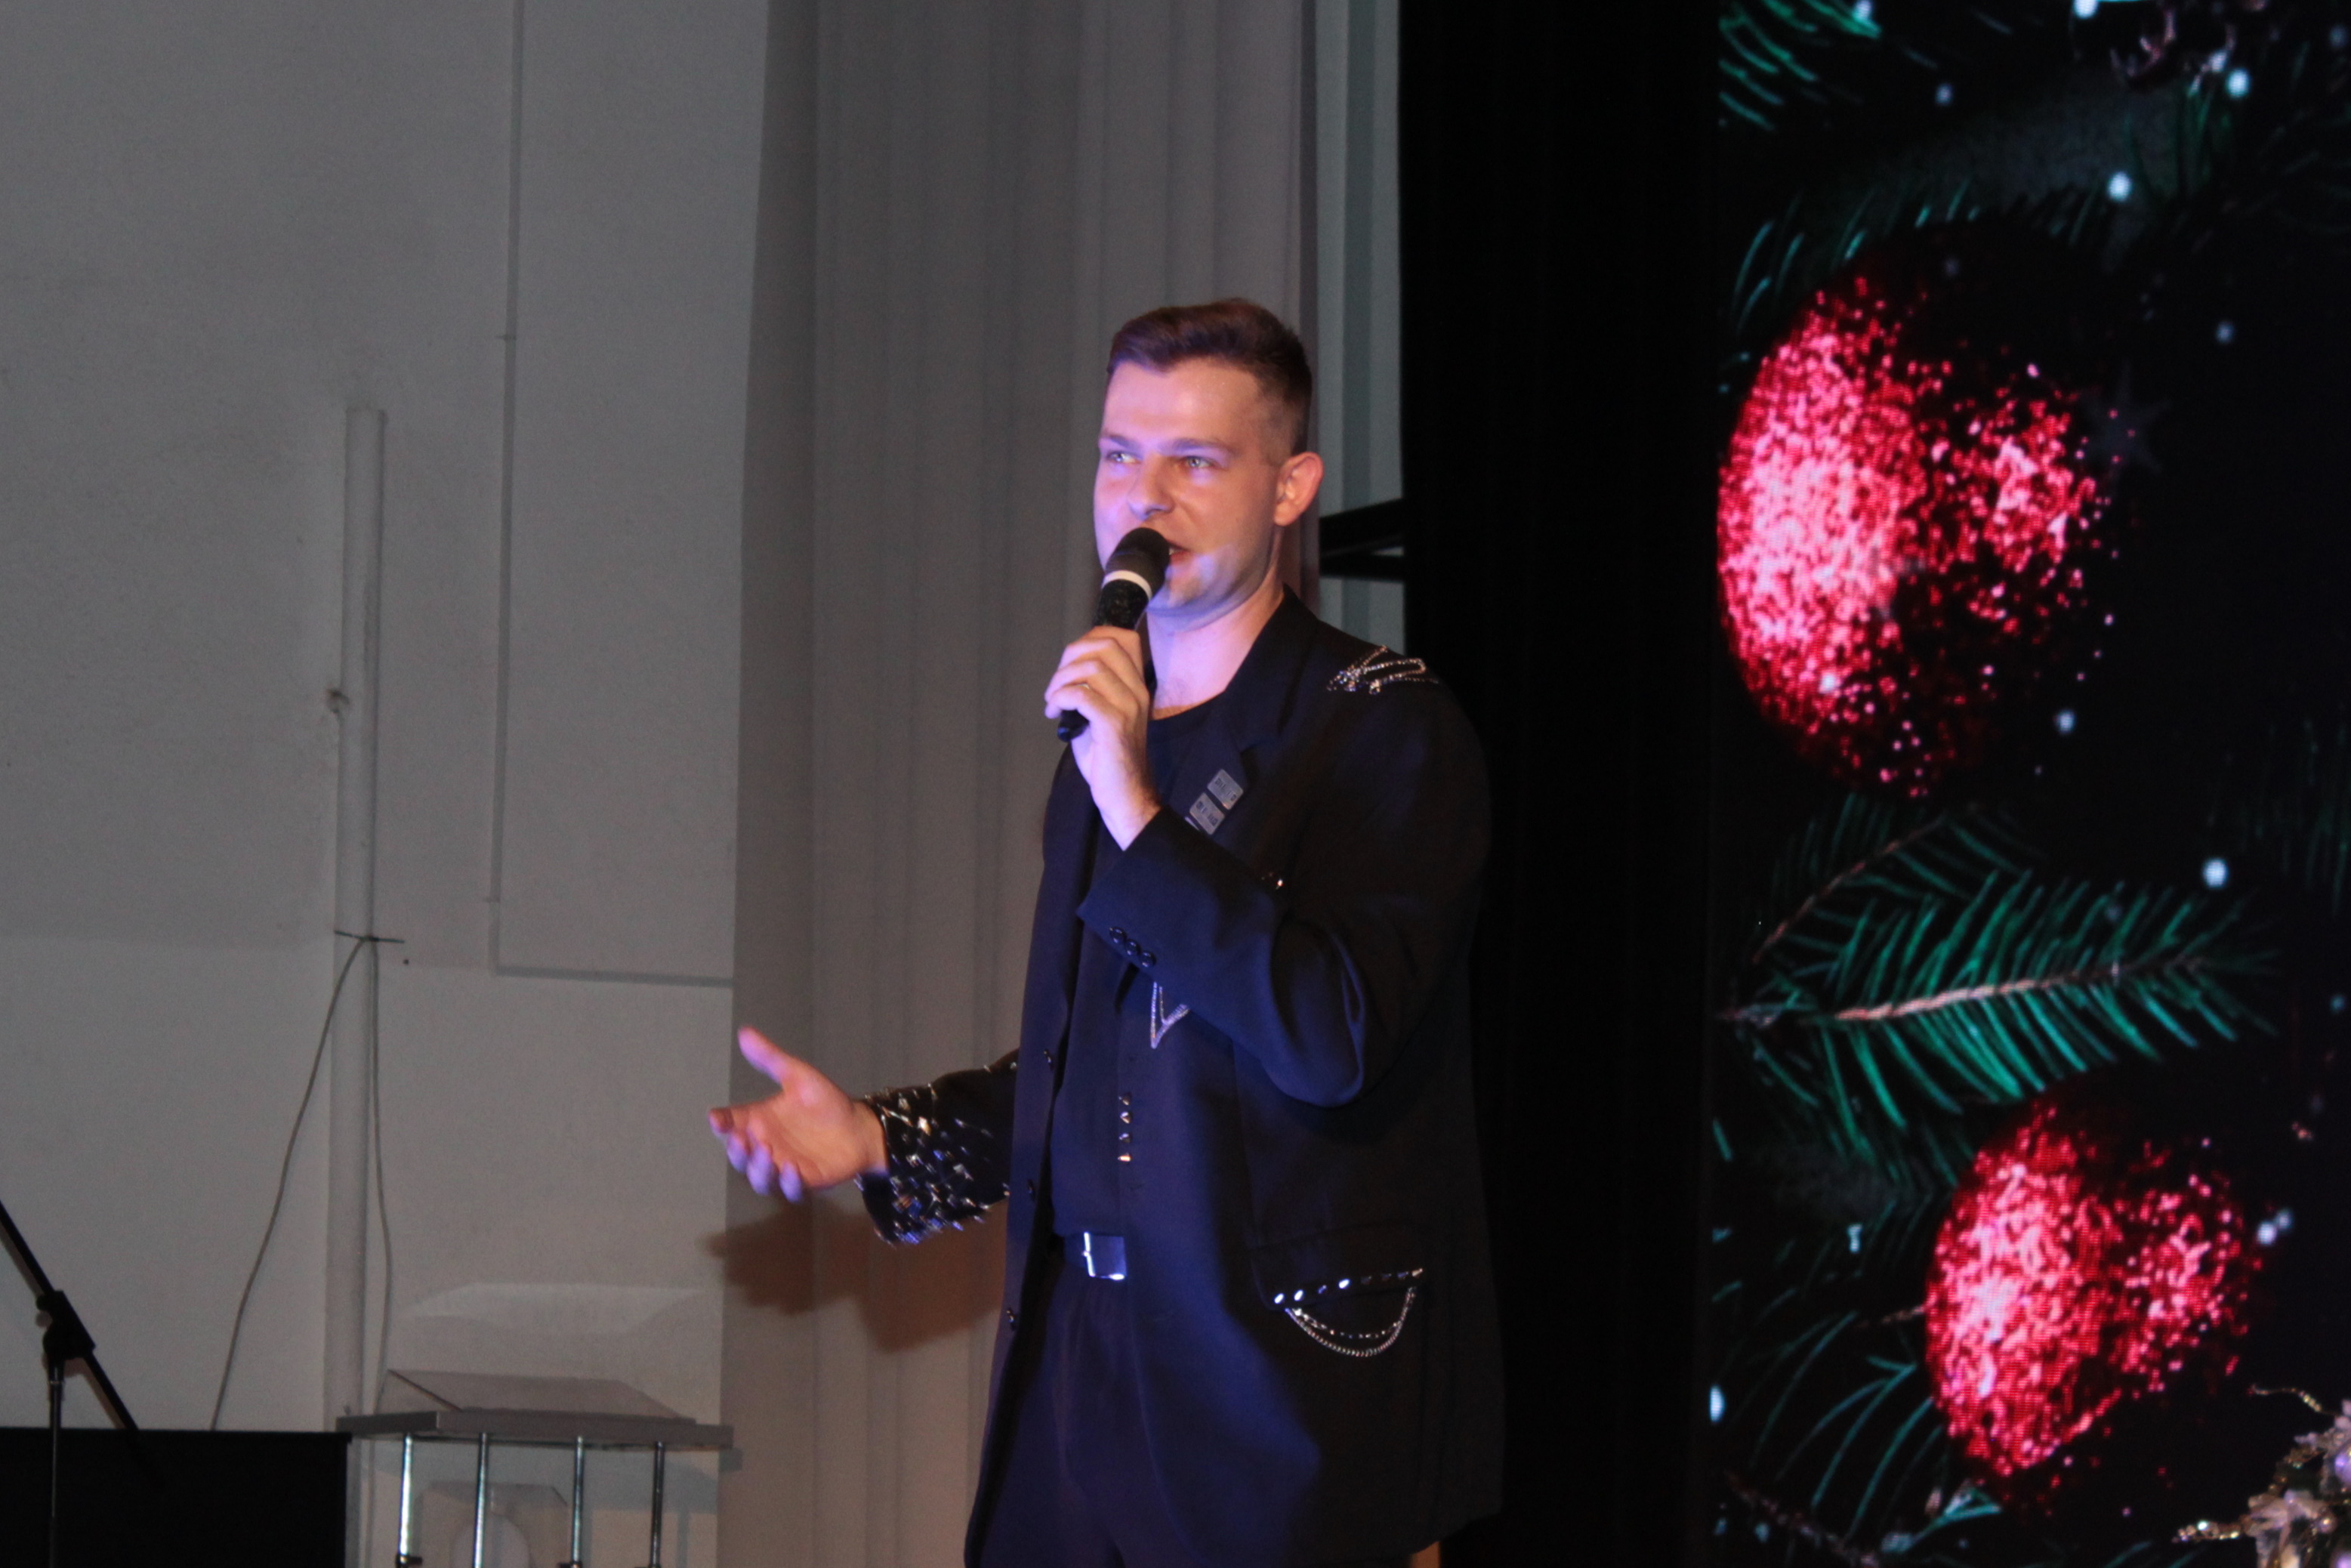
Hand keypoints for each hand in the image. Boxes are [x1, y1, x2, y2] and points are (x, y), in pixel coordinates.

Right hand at [707, 1028, 887, 1199]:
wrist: (860, 1125)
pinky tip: (792, 1168)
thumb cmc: (826, 1102)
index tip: (716, 1119)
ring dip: (759, 1169)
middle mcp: (768, 1146)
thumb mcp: (798, 1076)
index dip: (721, 1123)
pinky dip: (789, 1182)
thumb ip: (771, 1058)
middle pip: (741, 1156)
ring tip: (766, 1152)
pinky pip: (792, 1189)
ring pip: (760, 1178)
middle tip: (741, 1139)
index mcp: (761, 1121)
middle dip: (737, 1151)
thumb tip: (745, 1033)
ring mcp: (784, 1166)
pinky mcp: (806, 1180)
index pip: (732, 1123)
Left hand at [1042, 625, 1159, 845]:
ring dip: (1061, 679)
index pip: (1125, 638)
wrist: (1126, 795)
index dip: (1091, 637)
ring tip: (1052, 700)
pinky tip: (1054, 712)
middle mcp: (1138, 691)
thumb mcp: (1103, 714)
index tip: (1070, 661)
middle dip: (1070, 656)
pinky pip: (1082, 695)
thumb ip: (1094, 689)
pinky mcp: (1114, 724)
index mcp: (1138, 686)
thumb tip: (1067, 670)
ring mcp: (1128, 706)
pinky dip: (1060, 698)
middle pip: (1105, 645)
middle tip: (1056, 682)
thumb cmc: (1109, 758)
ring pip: (1091, 667)